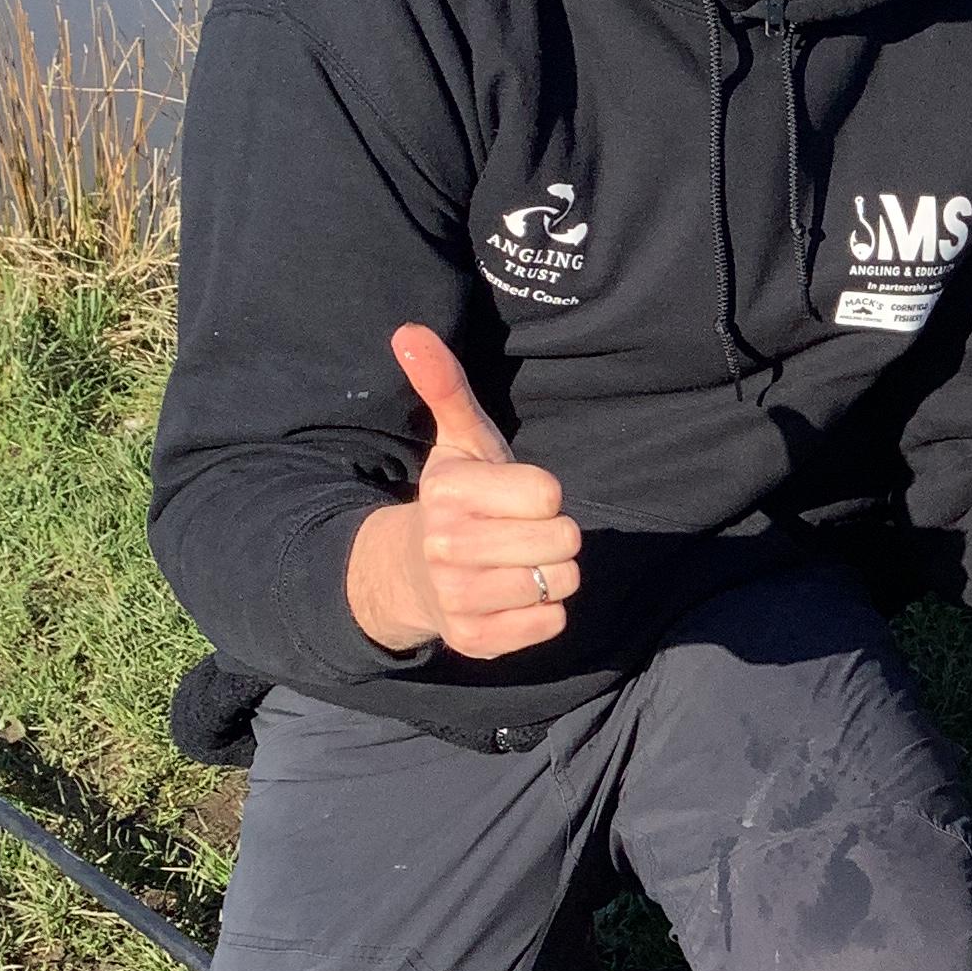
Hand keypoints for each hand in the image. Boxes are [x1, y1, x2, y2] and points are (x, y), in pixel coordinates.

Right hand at [345, 325, 582, 659]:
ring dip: (551, 572)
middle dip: (552, 534)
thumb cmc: (454, 500)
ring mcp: (460, 598)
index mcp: (450, 494)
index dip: (543, 495)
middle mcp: (449, 548)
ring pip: (560, 582)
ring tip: (517, 562)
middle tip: (519, 532)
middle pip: (563, 540)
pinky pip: (551, 623)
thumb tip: (408, 330)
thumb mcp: (456, 441)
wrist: (409, 574)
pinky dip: (543, 611)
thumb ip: (444, 385)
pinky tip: (513, 596)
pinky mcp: (477, 640)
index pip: (550, 495)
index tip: (513, 497)